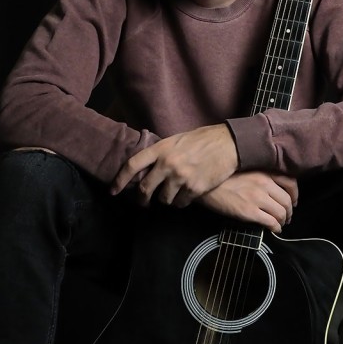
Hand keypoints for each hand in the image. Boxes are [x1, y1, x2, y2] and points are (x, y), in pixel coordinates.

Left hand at [110, 124, 238, 206]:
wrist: (229, 144)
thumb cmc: (203, 140)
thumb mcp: (177, 140)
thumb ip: (161, 153)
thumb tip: (146, 169)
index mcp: (161, 149)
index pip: (132, 165)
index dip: (120, 180)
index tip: (113, 191)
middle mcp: (168, 164)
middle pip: (145, 188)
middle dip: (142, 199)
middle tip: (144, 203)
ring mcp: (181, 177)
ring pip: (163, 199)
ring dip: (166, 199)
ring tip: (173, 193)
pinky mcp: (194, 189)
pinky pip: (180, 203)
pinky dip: (181, 202)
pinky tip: (187, 194)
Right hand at [198, 172, 297, 232]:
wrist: (204, 185)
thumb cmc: (220, 176)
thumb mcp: (243, 169)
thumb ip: (259, 174)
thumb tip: (270, 188)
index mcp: (263, 171)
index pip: (290, 182)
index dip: (295, 194)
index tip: (293, 201)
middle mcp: (264, 183)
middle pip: (287, 199)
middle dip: (289, 211)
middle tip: (287, 216)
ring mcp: (258, 197)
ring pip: (281, 212)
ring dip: (283, 220)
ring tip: (280, 224)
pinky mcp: (250, 212)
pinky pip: (271, 222)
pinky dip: (276, 227)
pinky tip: (274, 230)